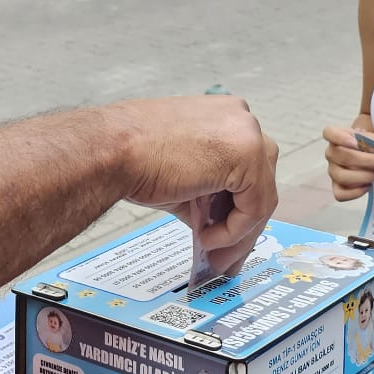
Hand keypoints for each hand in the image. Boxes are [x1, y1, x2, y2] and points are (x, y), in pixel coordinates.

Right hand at [115, 96, 276, 263]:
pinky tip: (207, 238)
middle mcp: (241, 118)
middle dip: (243, 224)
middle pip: (260, 182)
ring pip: (261, 196)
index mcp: (225, 117)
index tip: (226, 236)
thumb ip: (209, 195)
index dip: (237, 209)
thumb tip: (220, 228)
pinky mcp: (248, 154)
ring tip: (212, 252)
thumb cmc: (133, 157)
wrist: (111, 150)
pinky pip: (256, 205)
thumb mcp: (183, 177)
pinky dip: (234, 230)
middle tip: (227, 256)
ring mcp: (248, 133)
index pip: (247, 169)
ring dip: (238, 232)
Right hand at [324, 122, 373, 201]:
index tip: (356, 143)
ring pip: (343, 177)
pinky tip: (369, 186)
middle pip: (343, 157)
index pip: (329, 133)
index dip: (340, 138)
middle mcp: (331, 153)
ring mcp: (332, 171)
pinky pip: (341, 194)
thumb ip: (373, 142)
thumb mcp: (372, 138)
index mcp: (336, 136)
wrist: (370, 158)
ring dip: (365, 176)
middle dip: (367, 161)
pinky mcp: (337, 187)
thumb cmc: (369, 145)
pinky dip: (356, 192)